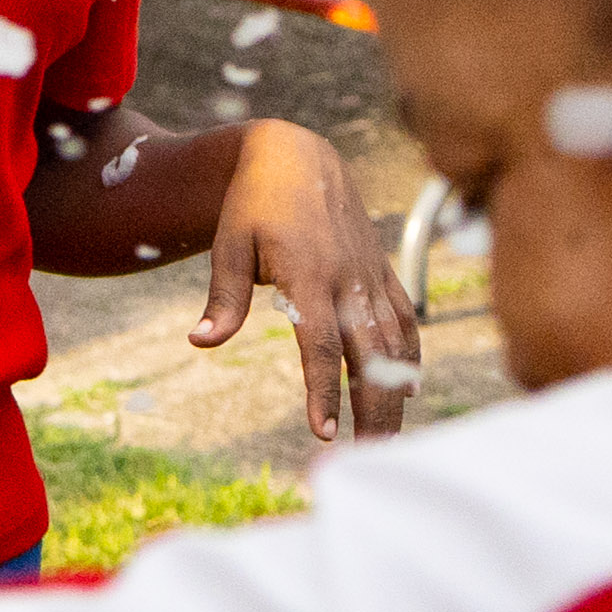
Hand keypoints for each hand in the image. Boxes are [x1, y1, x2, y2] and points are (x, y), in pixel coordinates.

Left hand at [203, 117, 418, 439]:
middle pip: (371, 356)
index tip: (323, 432)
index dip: (324, 390)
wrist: (299, 156)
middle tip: (366, 455)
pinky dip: (410, 358)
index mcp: (310, 274)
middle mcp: (349, 279)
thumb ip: (223, 298)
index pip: (321, 345)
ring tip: (387, 440)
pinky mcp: (383, 272)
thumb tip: (201, 342)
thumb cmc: (254, 204)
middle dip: (373, 409)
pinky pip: (406, 322)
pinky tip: (407, 393)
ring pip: (395, 345)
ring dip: (395, 394)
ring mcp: (372, 276)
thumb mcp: (229, 244)